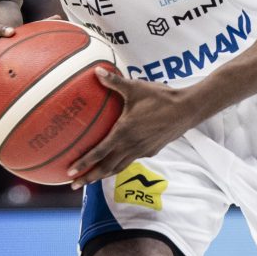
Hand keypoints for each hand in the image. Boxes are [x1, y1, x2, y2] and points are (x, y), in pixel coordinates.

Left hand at [67, 67, 200, 189]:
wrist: (187, 109)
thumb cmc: (160, 97)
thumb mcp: (135, 87)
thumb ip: (114, 82)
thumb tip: (96, 71)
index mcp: (123, 132)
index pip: (99, 152)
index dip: (84, 163)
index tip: (70, 172)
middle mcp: (131, 146)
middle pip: (106, 167)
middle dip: (89, 177)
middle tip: (74, 184)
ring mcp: (142, 151)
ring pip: (119, 167)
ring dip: (103, 175)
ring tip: (91, 179)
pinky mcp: (151, 151)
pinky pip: (131, 160)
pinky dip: (119, 165)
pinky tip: (116, 161)